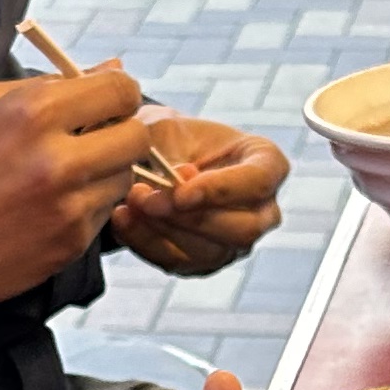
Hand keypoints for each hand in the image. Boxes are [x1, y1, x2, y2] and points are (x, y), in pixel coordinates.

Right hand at [0, 66, 152, 315]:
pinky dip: (87, 205)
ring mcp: (68, 208)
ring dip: (106, 170)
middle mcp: (58, 160)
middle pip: (138, 135)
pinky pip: (102, 214)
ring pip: (124, 178)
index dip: (118, 91)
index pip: (119, 89)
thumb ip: (45, 86)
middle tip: (100, 136)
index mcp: (32, 113)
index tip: (107, 100)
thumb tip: (109, 67)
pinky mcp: (69, 245)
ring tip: (66, 174)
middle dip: (124, 130)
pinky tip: (50, 205)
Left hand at [111, 113, 288, 276]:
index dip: (221, 190)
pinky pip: (181, 264)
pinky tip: (123, 219)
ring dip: (165, 231)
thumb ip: (170, 149)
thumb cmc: (169, 135)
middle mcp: (262, 209)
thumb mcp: (166, 126)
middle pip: (244, 229)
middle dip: (191, 217)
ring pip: (212, 252)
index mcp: (266, 164)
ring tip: (131, 203)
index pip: (259, 182)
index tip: (180, 190)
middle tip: (146, 199)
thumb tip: (174, 178)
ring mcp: (236, 241)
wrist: (151, 158)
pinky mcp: (205, 262)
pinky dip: (146, 243)